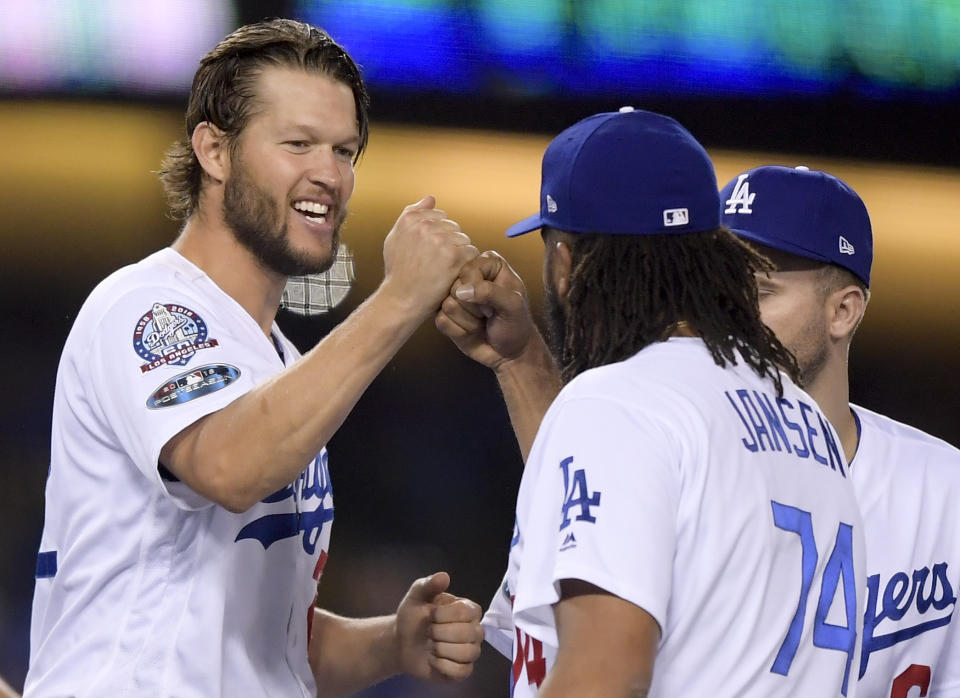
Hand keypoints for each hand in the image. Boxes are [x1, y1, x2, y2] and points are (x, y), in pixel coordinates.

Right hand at [382, 196, 478, 319]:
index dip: (437, 236)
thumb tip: (431, 198)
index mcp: (411, 218)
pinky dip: (466, 265)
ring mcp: (441, 239)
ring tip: (443, 270)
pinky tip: (452, 274)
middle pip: (454, 227)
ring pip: (464, 240)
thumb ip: (412, 215)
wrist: (401, 299)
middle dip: (450, 244)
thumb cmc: (399, 272)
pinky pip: (472, 252)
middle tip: (436, 263)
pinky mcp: (454, 255)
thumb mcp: (395, 239)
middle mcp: (425, 225)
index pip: (440, 216)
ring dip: (459, 254)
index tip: (429, 252)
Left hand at [394, 571, 482, 681]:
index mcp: (468, 609)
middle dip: (440, 633)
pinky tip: (433, 660)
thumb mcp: (416, 596)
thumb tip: (444, 576)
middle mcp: (475, 630)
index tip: (430, 615)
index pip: (466, 612)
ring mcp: (471, 651)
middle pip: (468, 634)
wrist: (401, 642)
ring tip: (432, 646)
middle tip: (429, 632)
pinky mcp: (463, 670)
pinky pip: (461, 671)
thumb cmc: (412, 616)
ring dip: (441, 650)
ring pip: (467, 653)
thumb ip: (429, 584)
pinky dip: (442, 666)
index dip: (443, 615)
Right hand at [436, 250, 537, 370]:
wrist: (510, 353)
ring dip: (468, 320)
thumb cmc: (516, 325)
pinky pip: (441, 321)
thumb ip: (491, 292)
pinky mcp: (445, 314)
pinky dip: (459, 331)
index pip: (468, 270)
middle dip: (474, 307)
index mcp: (489, 264)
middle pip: (455, 287)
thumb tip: (461, 291)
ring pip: (446, 305)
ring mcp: (455, 295)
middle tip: (489, 313)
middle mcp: (469, 276)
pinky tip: (472, 330)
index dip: (479, 289)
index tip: (495, 302)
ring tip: (482, 321)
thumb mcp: (513, 306)